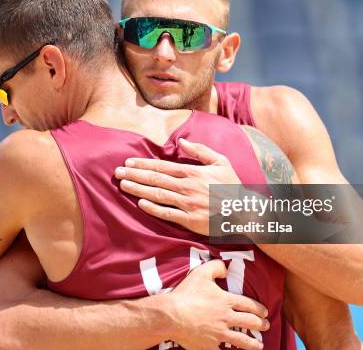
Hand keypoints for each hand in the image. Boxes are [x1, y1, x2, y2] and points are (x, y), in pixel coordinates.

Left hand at [115, 138, 240, 234]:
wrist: (245, 212)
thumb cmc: (232, 186)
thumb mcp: (221, 161)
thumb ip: (200, 150)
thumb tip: (181, 140)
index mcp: (193, 172)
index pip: (163, 166)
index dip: (144, 163)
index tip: (128, 161)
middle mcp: (188, 187)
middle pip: (156, 179)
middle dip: (135, 174)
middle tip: (117, 172)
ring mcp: (188, 204)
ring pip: (158, 195)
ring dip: (138, 189)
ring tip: (123, 184)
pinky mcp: (190, 220)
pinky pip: (167, 214)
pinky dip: (153, 208)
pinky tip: (140, 203)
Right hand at [169, 260, 267, 349]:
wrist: (171, 315)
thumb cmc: (186, 294)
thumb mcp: (201, 273)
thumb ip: (216, 267)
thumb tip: (227, 269)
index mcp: (226, 301)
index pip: (248, 305)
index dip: (259, 308)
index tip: (265, 312)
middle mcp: (226, 318)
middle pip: (250, 322)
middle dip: (261, 324)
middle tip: (266, 325)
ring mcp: (219, 334)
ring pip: (242, 340)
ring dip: (253, 343)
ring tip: (259, 345)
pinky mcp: (210, 346)